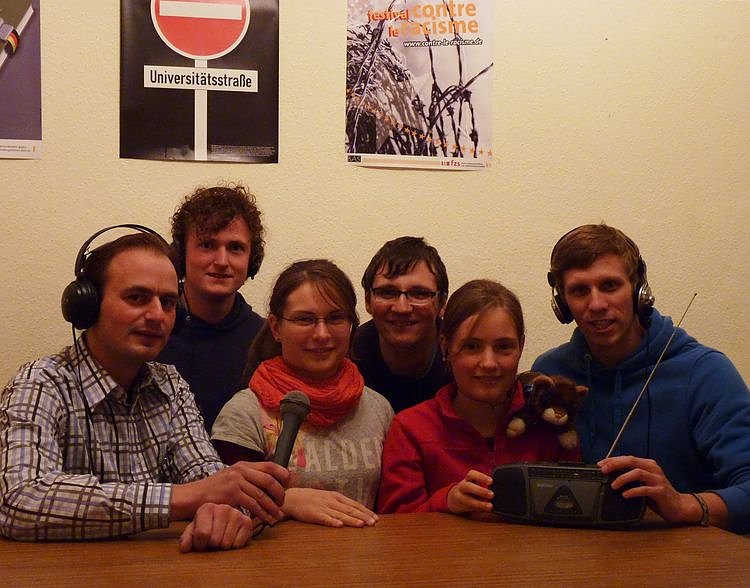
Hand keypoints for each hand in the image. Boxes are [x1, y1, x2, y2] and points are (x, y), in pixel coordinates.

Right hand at [171, 461, 289, 524]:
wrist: (194, 495)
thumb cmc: (214, 489)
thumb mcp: (232, 477)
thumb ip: (248, 477)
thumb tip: (268, 483)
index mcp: (244, 465)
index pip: (270, 465)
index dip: (282, 474)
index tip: (289, 484)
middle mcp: (241, 470)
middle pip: (269, 480)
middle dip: (279, 493)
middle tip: (282, 503)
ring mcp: (236, 482)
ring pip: (262, 495)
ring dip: (272, 507)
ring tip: (278, 515)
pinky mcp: (232, 494)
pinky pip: (252, 505)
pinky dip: (262, 514)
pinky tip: (266, 519)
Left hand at [178, 503, 253, 552]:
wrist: (223, 522)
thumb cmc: (206, 527)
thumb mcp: (193, 532)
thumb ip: (187, 539)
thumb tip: (184, 548)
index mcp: (207, 508)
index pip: (202, 534)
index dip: (200, 544)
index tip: (201, 541)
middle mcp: (223, 508)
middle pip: (215, 540)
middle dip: (212, 545)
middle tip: (213, 540)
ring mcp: (236, 513)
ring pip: (226, 543)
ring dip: (222, 546)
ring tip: (221, 538)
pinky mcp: (247, 522)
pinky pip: (238, 544)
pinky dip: (234, 546)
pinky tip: (231, 538)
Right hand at [281, 487, 377, 526]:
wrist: (294, 498)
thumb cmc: (313, 499)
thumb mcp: (329, 498)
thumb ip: (341, 504)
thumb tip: (356, 511)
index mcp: (337, 497)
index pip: (354, 504)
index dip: (366, 511)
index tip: (376, 518)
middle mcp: (332, 501)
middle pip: (350, 510)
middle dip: (363, 517)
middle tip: (374, 523)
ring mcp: (324, 507)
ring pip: (340, 514)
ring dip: (351, 520)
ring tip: (361, 525)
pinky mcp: (315, 514)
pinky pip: (325, 518)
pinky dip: (332, 521)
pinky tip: (339, 525)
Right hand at [446, 469, 493, 514]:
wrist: (454, 498)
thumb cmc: (470, 489)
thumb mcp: (474, 483)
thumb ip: (485, 483)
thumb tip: (501, 486)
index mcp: (468, 479)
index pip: (472, 474)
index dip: (481, 477)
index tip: (491, 481)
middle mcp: (462, 487)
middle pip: (468, 487)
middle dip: (480, 491)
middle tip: (492, 494)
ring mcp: (460, 497)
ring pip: (467, 500)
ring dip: (479, 504)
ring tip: (490, 506)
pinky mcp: (462, 507)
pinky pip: (469, 508)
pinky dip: (479, 509)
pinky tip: (486, 510)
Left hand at [598, 455, 699, 523]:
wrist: (679, 506)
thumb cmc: (657, 495)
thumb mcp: (643, 483)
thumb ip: (631, 477)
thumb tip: (610, 475)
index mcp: (648, 465)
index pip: (627, 458)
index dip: (613, 460)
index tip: (600, 464)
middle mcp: (653, 469)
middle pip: (631, 461)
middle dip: (615, 464)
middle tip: (604, 470)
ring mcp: (658, 479)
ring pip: (637, 473)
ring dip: (623, 478)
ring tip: (613, 486)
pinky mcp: (661, 491)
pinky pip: (644, 489)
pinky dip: (633, 491)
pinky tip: (625, 495)